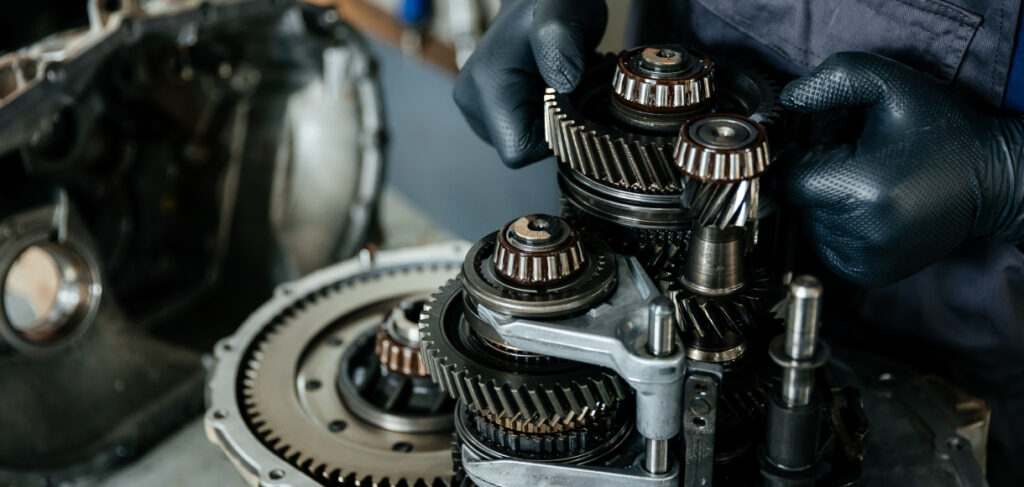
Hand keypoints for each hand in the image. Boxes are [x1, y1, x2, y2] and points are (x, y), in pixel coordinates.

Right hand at [453, 0, 606, 167]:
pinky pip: (519, 131)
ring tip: (556, 84)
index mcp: (483, 87)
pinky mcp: (485, 109)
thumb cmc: (552, 3)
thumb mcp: (562, 13)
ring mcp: (475, 107)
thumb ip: (559, 42)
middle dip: (551, 125)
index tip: (569, 100)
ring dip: (548, 120)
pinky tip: (547, 89)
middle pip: (519, 147)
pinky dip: (541, 116)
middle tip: (567, 87)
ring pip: (521, 141)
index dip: (552, 136)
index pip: (518, 151)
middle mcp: (471, 101)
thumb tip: (564, 83)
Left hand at [780, 51, 1023, 285]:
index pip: (789, 177)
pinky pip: (827, 247)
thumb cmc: (941, 131)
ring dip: (826, 203)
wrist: (991, 179)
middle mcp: (860, 231)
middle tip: (857, 161)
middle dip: (817, 177)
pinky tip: (870, 209)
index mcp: (858, 187)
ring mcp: (865, 258)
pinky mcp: (869, 273)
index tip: (836, 146)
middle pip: (798, 202)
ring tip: (868, 184)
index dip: (806, 156)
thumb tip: (789, 99)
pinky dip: (837, 227)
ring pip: (809, 226)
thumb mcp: (890, 84)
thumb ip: (834, 79)